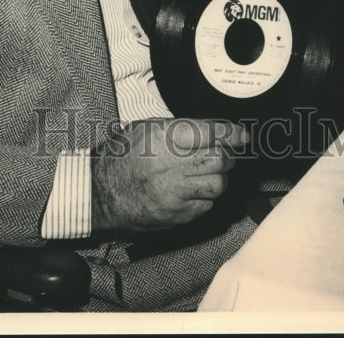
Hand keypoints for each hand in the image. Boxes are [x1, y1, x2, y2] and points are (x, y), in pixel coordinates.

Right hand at [91, 118, 247, 232]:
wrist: (102, 192)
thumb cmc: (122, 156)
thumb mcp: (146, 128)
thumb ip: (179, 127)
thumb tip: (212, 128)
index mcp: (165, 138)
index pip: (212, 134)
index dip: (232, 134)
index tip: (242, 135)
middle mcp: (173, 166)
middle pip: (220, 160)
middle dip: (227, 155)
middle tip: (224, 152)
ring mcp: (175, 194)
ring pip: (218, 185)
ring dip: (219, 176)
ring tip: (207, 171)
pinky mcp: (176, 215)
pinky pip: (206, 205)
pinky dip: (206, 196)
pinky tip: (193, 189)